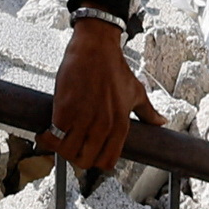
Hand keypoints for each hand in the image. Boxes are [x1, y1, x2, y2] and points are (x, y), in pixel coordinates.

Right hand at [49, 15, 152, 172]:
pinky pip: (53, 136)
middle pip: (85, 161)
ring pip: (68, 152)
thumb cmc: (115, 68)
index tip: (88, 152)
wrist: (96, 47)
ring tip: (58, 139)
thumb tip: (162, 122)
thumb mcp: (136, 91)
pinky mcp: (64, 109)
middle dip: (76, 157)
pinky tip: (46, 132)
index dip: (96, 161)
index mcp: (120, 124)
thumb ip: (148, 112)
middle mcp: (103, 125)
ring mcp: (83, 118)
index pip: (107, 161)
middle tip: (71, 146)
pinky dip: (46, 138)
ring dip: (60, 149)